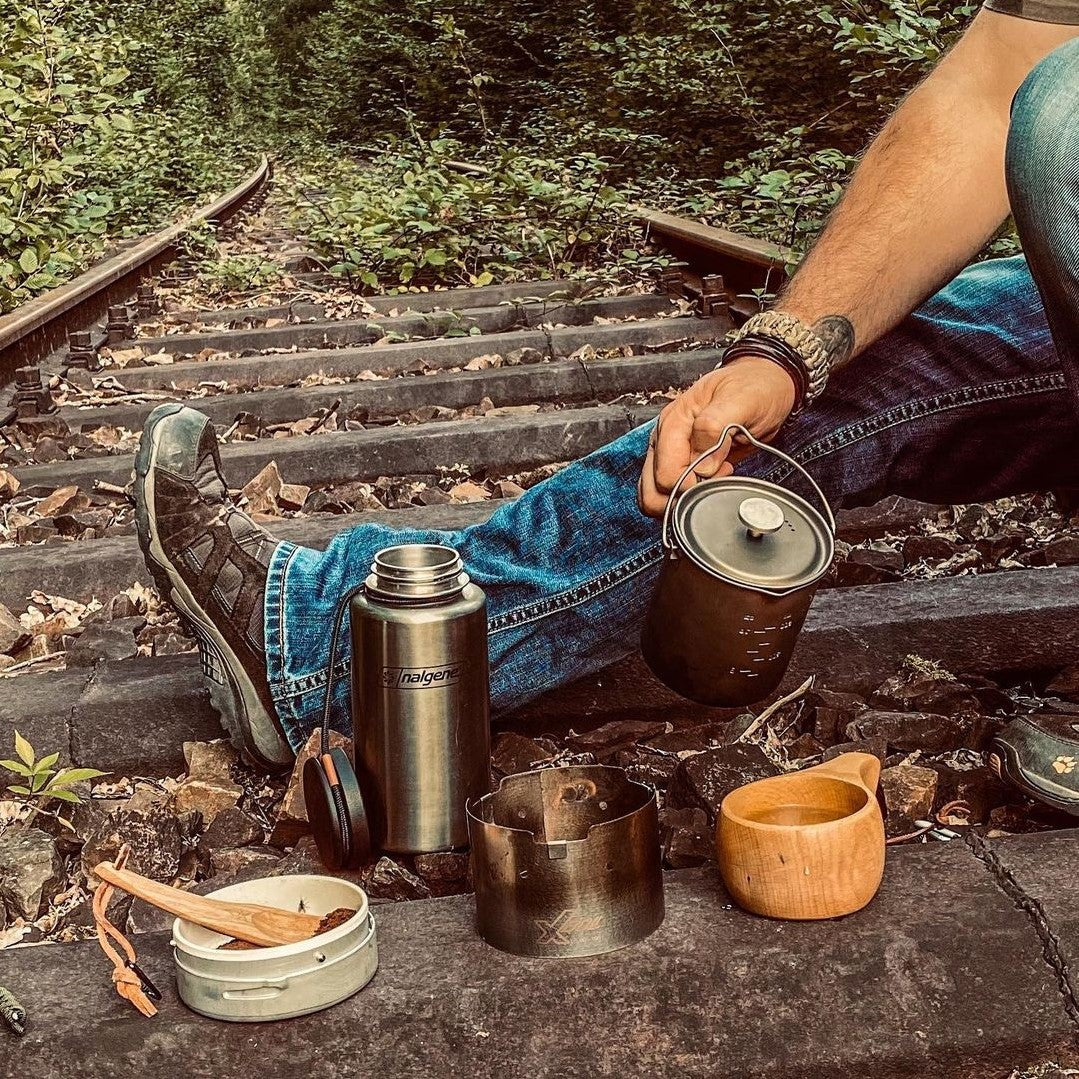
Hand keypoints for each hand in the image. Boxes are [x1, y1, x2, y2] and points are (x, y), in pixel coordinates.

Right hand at [637, 355, 797, 516]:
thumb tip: (701, 466)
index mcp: (674, 422)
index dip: (691, 485)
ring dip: (681, 501)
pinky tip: (710, 483)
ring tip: (712, 484)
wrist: (765, 382)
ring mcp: (672, 452)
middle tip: (713, 485)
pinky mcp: (682, 462)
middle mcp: (666, 439)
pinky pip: (669, 491)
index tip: (720, 474)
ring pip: (655, 494)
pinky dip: (686, 498)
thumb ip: (715, 429)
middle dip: (681, 498)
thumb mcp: (741, 400)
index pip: (666, 473)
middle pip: (653, 489)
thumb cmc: (754, 386)